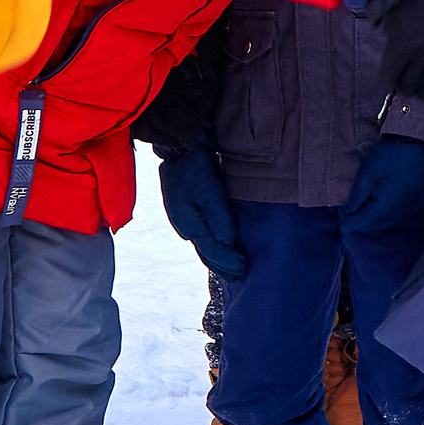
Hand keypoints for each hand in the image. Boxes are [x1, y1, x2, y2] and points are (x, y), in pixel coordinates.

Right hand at [159, 148, 244, 279]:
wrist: (179, 148)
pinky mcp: (184, 209)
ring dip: (215, 257)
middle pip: (205, 251)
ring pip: (201, 243)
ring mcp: (182, 217)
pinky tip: (216, 244)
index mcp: (190, 225)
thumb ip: (220, 220)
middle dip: (221, 265)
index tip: (244, 269)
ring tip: (229, 267)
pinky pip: (200, 233)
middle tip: (238, 276)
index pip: (211, 251)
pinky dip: (209, 244)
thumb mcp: (212, 194)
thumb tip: (228, 243)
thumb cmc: (197, 169)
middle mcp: (184, 226)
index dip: (228, 262)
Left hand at [339, 136, 423, 234]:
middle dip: (365, 221)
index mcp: (386, 207)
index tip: (344, 216)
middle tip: (354, 213)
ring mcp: (417, 208)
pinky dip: (396, 210)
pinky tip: (392, 200)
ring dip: (380, 217)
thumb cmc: (399, 152)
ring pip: (393, 220)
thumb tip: (351, 209)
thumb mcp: (371, 168)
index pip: (363, 223)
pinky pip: (407, 213)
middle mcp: (402, 213)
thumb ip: (359, 191)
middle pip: (378, 225)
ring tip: (371, 207)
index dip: (350, 221)